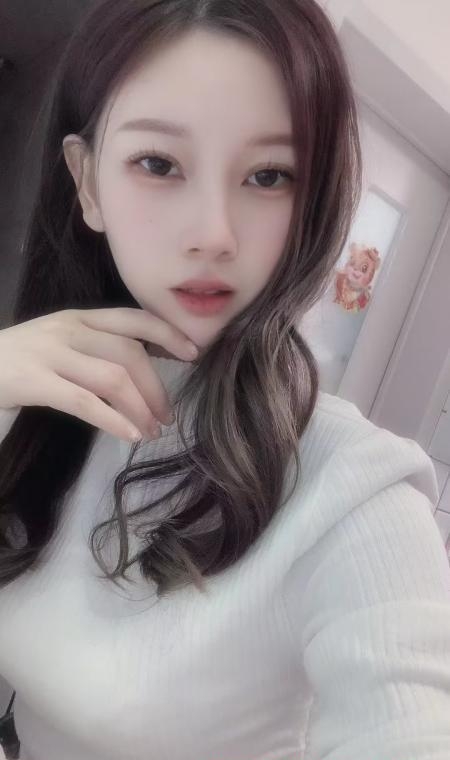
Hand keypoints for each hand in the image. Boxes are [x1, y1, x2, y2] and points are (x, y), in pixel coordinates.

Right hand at [0, 307, 198, 440]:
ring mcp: (49, 353)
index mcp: (78, 318)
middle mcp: (68, 329)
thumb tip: (144, 368)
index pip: (132, 318)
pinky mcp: (34, 381)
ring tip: (151, 430)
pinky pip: (84, 402)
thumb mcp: (59, 343)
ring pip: (112, 377)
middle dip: (156, 387)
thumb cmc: (18, 362)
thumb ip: (95, 348)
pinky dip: (114, 420)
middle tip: (167, 415)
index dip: (167, 333)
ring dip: (140, 407)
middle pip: (129, 353)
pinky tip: (130, 435)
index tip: (192, 353)